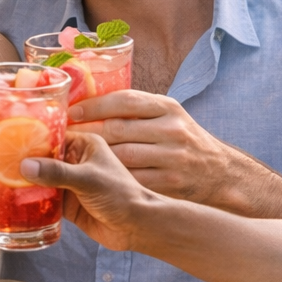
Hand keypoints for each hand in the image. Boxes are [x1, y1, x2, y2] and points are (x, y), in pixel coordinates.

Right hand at [18, 132, 153, 251]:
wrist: (135, 227)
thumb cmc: (121, 195)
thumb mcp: (88, 179)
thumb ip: (56, 173)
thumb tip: (24, 166)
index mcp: (83, 145)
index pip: (51, 136)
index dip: (30, 137)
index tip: (7, 137)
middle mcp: (74, 162)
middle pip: (42, 158)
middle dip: (22, 160)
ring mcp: (69, 184)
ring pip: (40, 179)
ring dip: (24, 182)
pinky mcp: (66, 204)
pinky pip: (43, 199)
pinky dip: (31, 200)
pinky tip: (13, 200)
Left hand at [68, 90, 245, 205]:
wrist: (220, 173)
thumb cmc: (182, 141)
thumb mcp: (167, 117)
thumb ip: (136, 110)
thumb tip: (87, 99)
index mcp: (168, 107)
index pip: (126, 100)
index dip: (95, 105)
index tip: (71, 112)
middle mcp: (173, 129)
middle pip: (119, 129)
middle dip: (86, 133)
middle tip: (61, 137)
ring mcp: (173, 157)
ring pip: (123, 156)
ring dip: (93, 158)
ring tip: (70, 157)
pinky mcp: (171, 183)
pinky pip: (132, 179)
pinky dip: (110, 178)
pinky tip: (92, 177)